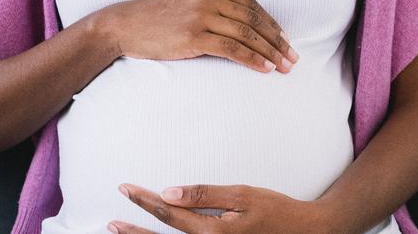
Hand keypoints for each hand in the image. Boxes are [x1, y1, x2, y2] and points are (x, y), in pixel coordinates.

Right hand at [87, 0, 298, 73]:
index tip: (284, 39)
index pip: (250, 4)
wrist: (124, 25)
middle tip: (292, 57)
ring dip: (269, 52)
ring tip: (283, 67)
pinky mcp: (194, 35)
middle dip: (277, 40)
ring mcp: (201, 14)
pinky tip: (265, 68)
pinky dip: (252, 59)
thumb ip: (214, 2)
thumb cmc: (156, 15)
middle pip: (253, 19)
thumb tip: (245, 24)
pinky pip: (232, 49)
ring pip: (246, 35)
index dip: (271, 23)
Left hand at [108, 183, 331, 233]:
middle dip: (135, 230)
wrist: (305, 233)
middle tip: (112, 223)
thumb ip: (205, 194)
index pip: (169, 213)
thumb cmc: (276, 210)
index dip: (145, 201)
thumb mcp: (242, 194)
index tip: (125, 189)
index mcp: (212, 232)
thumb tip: (170, 192)